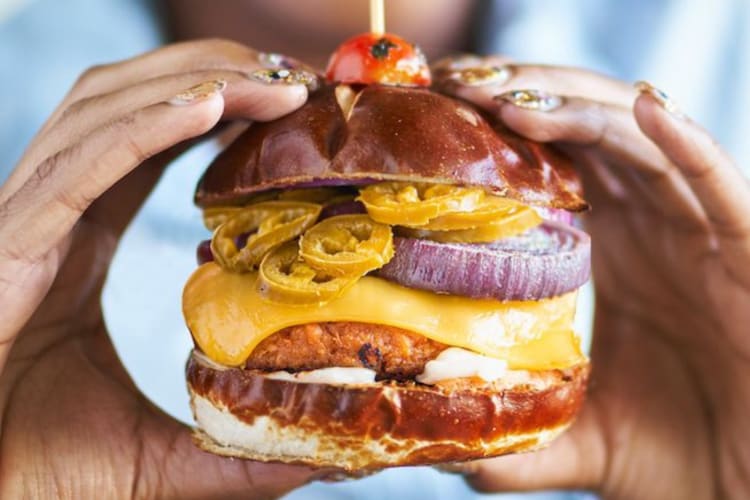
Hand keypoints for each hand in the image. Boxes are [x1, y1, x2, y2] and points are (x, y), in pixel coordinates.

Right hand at [0, 40, 325, 498]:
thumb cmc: (35, 475)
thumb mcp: (159, 456)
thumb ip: (236, 453)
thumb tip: (326, 457)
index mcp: (79, 238)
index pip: (152, 141)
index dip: (219, 107)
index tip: (294, 106)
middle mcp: (54, 213)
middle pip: (131, 101)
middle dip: (216, 72)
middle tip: (300, 82)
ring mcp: (26, 221)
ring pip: (105, 111)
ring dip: (195, 82)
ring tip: (279, 84)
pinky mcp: (8, 244)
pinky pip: (80, 163)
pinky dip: (144, 125)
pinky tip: (211, 106)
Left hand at [435, 58, 749, 497]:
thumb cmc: (680, 454)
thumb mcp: (581, 439)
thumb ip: (519, 442)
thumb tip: (449, 455)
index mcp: (610, 247)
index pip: (547, 165)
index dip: (495, 134)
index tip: (435, 114)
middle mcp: (650, 225)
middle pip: (582, 132)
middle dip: (521, 98)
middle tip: (456, 85)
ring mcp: (697, 231)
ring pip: (638, 141)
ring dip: (575, 110)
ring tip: (507, 99)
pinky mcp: (747, 250)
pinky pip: (718, 183)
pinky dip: (685, 143)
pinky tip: (645, 107)